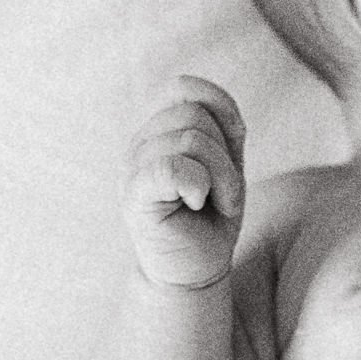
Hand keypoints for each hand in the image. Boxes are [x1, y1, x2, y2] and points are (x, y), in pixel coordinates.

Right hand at [123, 76, 245, 289]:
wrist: (194, 271)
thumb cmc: (210, 219)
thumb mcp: (227, 164)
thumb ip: (224, 127)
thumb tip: (213, 100)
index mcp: (157, 131)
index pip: (183, 88)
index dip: (218, 109)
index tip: (228, 150)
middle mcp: (140, 144)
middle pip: (194, 115)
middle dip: (224, 155)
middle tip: (221, 191)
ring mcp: (132, 168)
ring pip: (191, 140)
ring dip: (221, 177)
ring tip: (210, 202)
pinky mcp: (134, 195)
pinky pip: (171, 167)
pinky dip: (198, 185)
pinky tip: (194, 204)